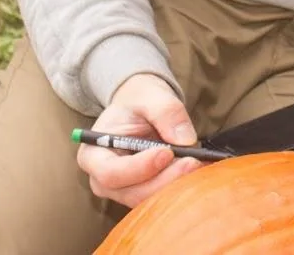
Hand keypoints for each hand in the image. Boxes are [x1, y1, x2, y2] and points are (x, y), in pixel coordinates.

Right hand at [76, 73, 203, 209]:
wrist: (142, 108)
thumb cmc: (139, 100)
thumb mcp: (150, 95)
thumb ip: (166, 112)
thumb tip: (185, 140)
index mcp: (93, 154)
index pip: (111, 173)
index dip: (139, 167)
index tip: (167, 152)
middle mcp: (103, 179)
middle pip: (132, 192)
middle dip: (165, 180)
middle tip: (193, 161)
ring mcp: (124, 190)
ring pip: (150, 199)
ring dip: (176, 184)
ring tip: (200, 163)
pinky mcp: (144, 192)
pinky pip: (161, 196)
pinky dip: (180, 185)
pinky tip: (198, 169)